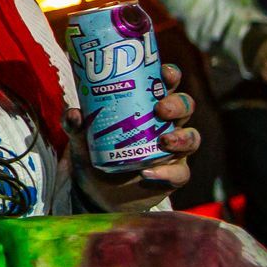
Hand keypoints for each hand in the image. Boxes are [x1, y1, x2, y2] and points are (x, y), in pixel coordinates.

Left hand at [70, 62, 200, 211]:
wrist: (95, 193)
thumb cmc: (94, 155)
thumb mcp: (82, 139)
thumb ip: (76, 126)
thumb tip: (74, 114)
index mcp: (146, 108)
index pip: (165, 86)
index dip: (170, 76)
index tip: (165, 73)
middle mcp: (164, 126)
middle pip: (185, 107)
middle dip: (178, 104)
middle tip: (161, 109)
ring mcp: (171, 151)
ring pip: (191, 137)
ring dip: (182, 137)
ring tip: (164, 140)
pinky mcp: (172, 175)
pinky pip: (179, 173)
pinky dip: (167, 173)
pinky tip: (149, 174)